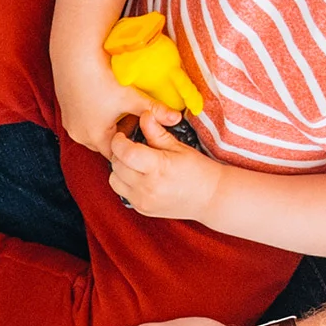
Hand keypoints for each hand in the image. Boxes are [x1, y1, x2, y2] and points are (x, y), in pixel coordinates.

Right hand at [50, 52, 160, 159]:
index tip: (142, 136)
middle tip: (133, 118)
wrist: (73, 59)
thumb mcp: (130, 97)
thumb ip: (154, 110)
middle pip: (106, 145)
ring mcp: (70, 125)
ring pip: (95, 133)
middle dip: (121, 135)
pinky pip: (84, 123)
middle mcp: (80, 135)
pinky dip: (96, 117)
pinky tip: (103, 100)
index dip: (132, 147)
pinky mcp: (66, 113)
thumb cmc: (100, 78)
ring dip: (107, 126)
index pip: (117, 155)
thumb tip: (177, 118)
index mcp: (96, 137)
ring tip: (119, 107)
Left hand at [101, 113, 223, 223]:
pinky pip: (122, 193)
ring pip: (114, 181)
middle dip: (118, 153)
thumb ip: (156, 132)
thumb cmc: (198, 170)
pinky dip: (125, 182)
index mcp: (158, 168)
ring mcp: (143, 201)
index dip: (119, 141)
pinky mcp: (142, 209)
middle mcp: (147, 187)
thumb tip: (144, 115)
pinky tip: (139, 176)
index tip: (122, 135)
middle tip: (128, 146)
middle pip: (116, 166)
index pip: (125, 153)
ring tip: (133, 162)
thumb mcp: (179, 147)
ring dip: (119, 169)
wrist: (211, 197)